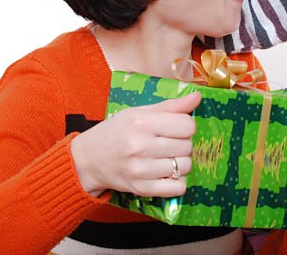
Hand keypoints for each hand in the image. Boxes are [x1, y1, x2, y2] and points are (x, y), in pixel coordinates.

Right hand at [70, 91, 200, 197]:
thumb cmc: (116, 131)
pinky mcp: (142, 189)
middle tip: (169, 142)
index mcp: (141, 122)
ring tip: (167, 157)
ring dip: (181, 162)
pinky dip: (178, 181)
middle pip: (187, 146)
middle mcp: (140, 146)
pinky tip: (167, 173)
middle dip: (183, 143)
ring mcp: (141, 170)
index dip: (185, 125)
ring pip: (185, 166)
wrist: (88, 159)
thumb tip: (197, 97)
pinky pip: (178, 187)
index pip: (187, 125)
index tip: (175, 127)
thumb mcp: (139, 112)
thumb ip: (170, 106)